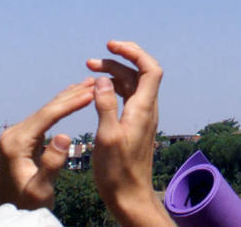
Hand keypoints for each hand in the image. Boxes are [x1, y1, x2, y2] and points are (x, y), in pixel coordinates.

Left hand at [0, 79, 93, 209]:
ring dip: (69, 96)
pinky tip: (72, 97)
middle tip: (96, 82)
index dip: (72, 102)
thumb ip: (51, 164)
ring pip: (47, 109)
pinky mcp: (23, 137)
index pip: (49, 115)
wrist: (13, 210)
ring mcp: (17, 134)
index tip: (93, 92)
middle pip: (48, 108)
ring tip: (89, 84)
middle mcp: (14, 134)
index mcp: (17, 143)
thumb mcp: (40, 189)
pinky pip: (45, 116)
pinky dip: (61, 105)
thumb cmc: (28, 203)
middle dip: (73, 94)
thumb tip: (64, 136)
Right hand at [87, 40, 171, 225]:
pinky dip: (114, 89)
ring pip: (133, 86)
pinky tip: (99, 92)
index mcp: (144, 108)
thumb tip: (103, 79)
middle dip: (118, 62)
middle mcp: (148, 109)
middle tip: (91, 61)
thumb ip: (106, 105)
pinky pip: (128, 98)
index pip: (150, 69)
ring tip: (89, 71)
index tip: (112, 46)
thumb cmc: (118, 170)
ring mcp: (143, 116)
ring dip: (114, 75)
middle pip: (140, 74)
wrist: (130, 194)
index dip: (134, 52)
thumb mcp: (107, 137)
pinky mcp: (136, 125)